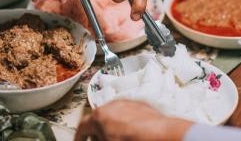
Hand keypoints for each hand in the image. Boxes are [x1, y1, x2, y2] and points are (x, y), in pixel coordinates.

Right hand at [75, 100, 192, 140]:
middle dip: (96, 132)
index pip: (82, 127)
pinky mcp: (141, 105)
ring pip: (113, 115)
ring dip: (111, 126)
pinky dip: (125, 123)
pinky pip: (127, 114)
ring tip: (117, 138)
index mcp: (99, 116)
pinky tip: (131, 134)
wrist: (160, 135)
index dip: (79, 137)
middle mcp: (111, 106)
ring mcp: (127, 103)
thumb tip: (97, 138)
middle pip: (97, 119)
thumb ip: (97, 140)